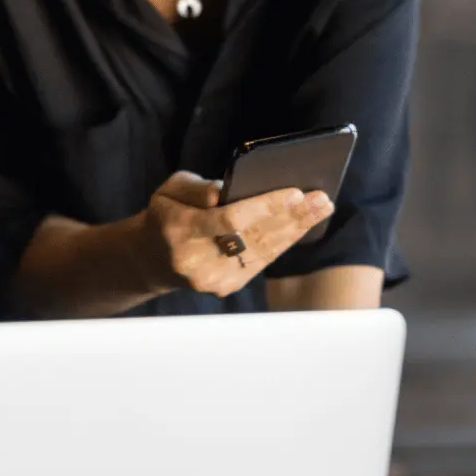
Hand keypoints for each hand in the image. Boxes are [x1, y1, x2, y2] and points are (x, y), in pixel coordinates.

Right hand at [134, 171, 332, 297]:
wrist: (153, 257)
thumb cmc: (167, 213)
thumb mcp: (170, 189)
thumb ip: (197, 188)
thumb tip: (227, 191)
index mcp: (179, 230)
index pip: (229, 219)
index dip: (264, 207)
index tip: (295, 192)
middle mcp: (195, 260)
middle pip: (254, 236)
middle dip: (292, 217)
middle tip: (322, 199)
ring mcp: (212, 279)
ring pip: (263, 251)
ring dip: (296, 229)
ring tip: (322, 208)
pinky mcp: (225, 287)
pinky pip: (261, 262)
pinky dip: (284, 242)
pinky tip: (303, 225)